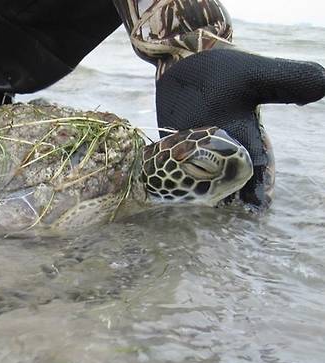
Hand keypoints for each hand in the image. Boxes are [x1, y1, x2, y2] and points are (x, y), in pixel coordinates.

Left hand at [155, 49, 324, 207]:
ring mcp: (192, 145)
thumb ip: (286, 82)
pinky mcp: (168, 142)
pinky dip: (171, 175)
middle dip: (230, 193)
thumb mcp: (257, 75)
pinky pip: (169, 163)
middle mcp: (219, 146)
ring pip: (197, 175)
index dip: (258, 185)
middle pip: (226, 177)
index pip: (254, 166)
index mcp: (244, 136)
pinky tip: (170, 189)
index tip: (259, 203)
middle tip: (229, 209)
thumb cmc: (224, 69)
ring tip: (201, 204)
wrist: (186, 60)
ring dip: (200, 190)